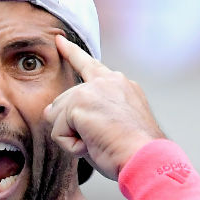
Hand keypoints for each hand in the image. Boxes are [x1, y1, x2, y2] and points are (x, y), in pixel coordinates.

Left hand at [45, 35, 164, 179]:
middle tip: (100, 141)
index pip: (91, 66)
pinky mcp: (80, 103)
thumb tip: (52, 113)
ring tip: (100, 143)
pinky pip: (58, 132)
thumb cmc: (134, 152)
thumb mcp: (116, 124)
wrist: (147, 158)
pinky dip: (71, 146)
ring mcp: (93, 89)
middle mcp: (108, 81)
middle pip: (64, 102)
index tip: (59, 40)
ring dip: (72, 137)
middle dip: (70, 126)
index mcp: (121, 85)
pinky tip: (93, 145)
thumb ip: (91, 112)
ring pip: (58, 117)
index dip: (72, 53)